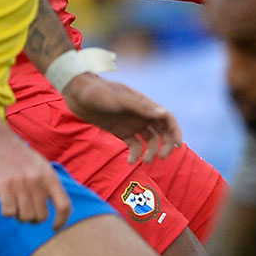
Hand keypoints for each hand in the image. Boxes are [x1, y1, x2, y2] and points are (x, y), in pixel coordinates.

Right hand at [0, 129, 71, 226]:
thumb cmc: (21, 157)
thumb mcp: (42, 166)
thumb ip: (49, 185)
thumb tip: (58, 210)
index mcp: (50, 177)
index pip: (64, 205)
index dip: (62, 221)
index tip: (55, 228)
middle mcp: (37, 181)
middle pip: (41, 216)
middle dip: (33, 218)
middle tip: (25, 210)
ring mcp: (20, 184)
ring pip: (24, 217)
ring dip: (19, 215)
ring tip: (15, 203)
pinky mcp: (3, 187)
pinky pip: (8, 213)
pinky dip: (6, 212)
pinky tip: (5, 203)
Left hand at [63, 74, 182, 162]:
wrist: (77, 93)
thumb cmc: (99, 92)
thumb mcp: (119, 99)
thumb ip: (140, 107)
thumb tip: (162, 113)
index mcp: (145, 104)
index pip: (167, 118)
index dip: (175, 131)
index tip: (178, 145)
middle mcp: (141, 114)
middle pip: (162, 131)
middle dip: (166, 144)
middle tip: (162, 158)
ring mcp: (131, 123)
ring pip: (149, 140)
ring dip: (151, 151)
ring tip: (145, 162)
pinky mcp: (120, 131)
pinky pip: (133, 145)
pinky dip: (135, 154)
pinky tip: (130, 161)